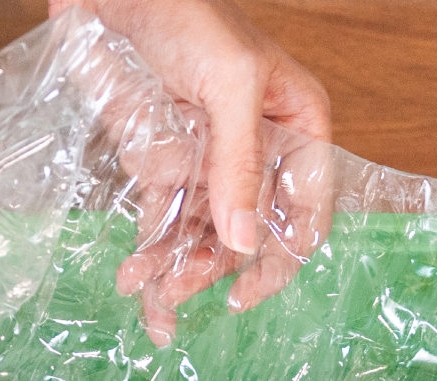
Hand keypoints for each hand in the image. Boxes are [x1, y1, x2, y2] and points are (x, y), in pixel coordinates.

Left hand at [59, 0, 331, 333]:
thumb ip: (239, 160)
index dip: (280, 257)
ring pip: (202, 232)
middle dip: (211, 266)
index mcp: (295, 124)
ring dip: (174, 268)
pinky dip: (149, 248)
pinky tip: (131, 275)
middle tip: (176, 290)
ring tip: (143, 290)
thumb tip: (243, 240)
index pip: (304, 207)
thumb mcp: (228, 82)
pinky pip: (164, 215)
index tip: (244, 296)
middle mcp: (255, 148)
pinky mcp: (163, 159)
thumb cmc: (187, 12)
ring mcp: (207, 157)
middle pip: (246, 230)